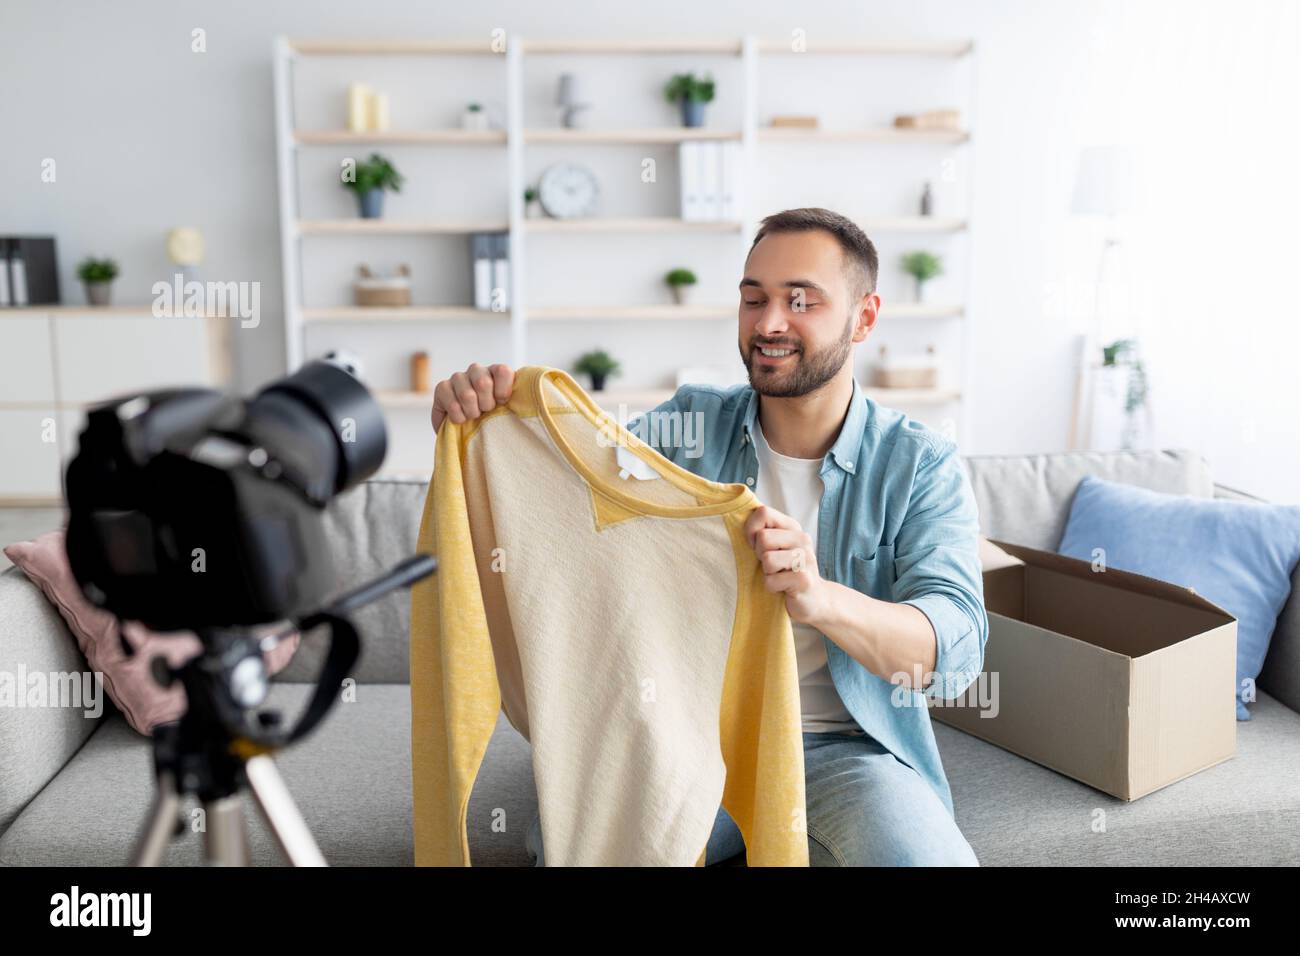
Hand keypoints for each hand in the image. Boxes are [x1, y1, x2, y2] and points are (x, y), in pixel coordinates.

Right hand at [431, 363, 513, 431]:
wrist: (466, 436)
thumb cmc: (492, 422)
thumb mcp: (510, 411)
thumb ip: (521, 400)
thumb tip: (536, 397)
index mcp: (496, 372)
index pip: (502, 371)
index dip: (502, 392)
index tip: (502, 404)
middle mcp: (477, 370)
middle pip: (483, 383)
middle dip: (486, 405)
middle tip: (485, 412)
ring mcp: (458, 377)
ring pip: (467, 394)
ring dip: (472, 412)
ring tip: (473, 416)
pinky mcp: (442, 387)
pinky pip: (452, 402)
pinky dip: (458, 417)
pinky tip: (460, 419)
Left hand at [744, 504, 830, 625]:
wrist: (813, 599)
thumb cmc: (786, 571)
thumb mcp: (774, 547)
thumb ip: (761, 531)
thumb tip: (736, 518)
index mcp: (792, 527)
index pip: (763, 512)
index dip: (751, 530)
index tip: (755, 546)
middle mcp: (802, 539)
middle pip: (763, 537)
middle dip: (759, 555)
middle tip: (771, 565)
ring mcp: (806, 559)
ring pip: (767, 559)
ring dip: (767, 573)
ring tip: (778, 576)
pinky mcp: (804, 580)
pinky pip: (771, 581)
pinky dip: (771, 588)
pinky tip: (783, 588)